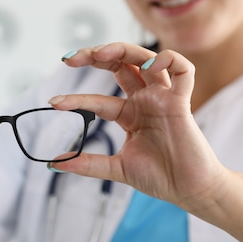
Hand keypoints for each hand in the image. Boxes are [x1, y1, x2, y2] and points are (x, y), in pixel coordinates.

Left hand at [49, 42, 226, 213]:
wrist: (188, 191)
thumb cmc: (159, 176)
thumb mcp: (117, 168)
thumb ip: (88, 164)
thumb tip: (55, 164)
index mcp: (129, 114)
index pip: (97, 99)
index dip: (76, 98)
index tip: (54, 102)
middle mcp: (145, 101)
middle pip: (121, 65)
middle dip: (96, 55)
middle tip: (71, 58)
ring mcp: (163, 99)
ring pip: (146, 59)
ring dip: (122, 50)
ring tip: (100, 54)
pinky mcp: (182, 102)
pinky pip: (183, 70)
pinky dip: (168, 60)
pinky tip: (149, 66)